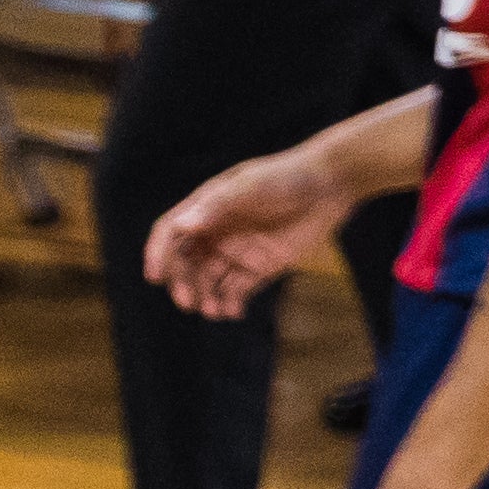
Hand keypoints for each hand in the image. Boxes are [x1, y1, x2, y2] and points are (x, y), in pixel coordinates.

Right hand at [144, 147, 340, 318]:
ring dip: (206, 298)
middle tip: (189, 302)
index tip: (156, 278)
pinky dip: (230, 304)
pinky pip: (237, 291)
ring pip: (209, 282)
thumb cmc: (287, 176)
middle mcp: (218, 231)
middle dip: (184, 284)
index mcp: (208, 208)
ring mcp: (238, 251)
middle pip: (186, 264)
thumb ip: (216, 206)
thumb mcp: (249, 186)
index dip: (159, 254)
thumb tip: (181, 226)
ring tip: (214, 310)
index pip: (172, 233)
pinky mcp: (261, 267)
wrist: (332, 184)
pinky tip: (234, 311)